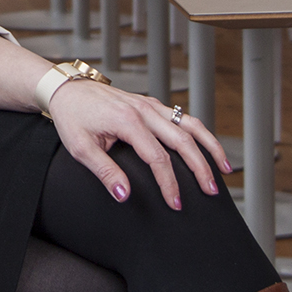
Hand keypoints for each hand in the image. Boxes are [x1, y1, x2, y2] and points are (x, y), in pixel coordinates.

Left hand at [46, 80, 230, 209]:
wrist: (67, 89)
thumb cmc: (72, 117)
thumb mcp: (80, 148)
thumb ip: (104, 172)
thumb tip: (124, 195)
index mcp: (127, 121)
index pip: (157, 158)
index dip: (169, 183)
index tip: (175, 202)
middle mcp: (144, 110)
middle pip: (183, 140)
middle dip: (200, 167)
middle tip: (211, 191)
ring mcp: (150, 105)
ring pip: (190, 124)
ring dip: (210, 146)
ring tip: (224, 169)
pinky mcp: (151, 104)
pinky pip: (182, 118)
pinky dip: (199, 133)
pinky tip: (207, 149)